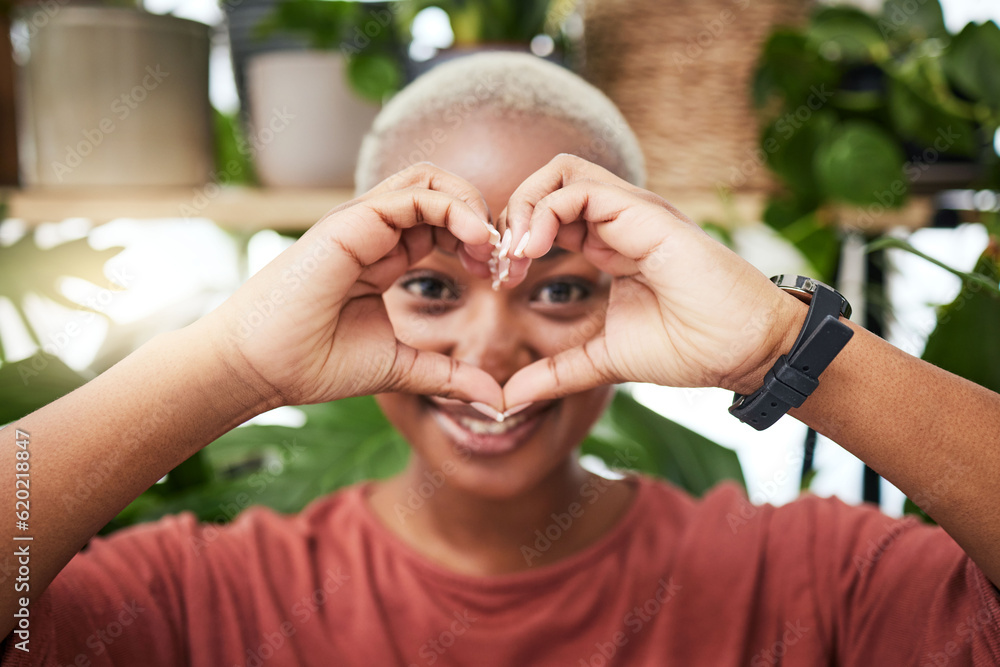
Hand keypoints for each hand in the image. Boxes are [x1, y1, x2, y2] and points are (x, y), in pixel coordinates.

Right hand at [198, 163, 504, 408]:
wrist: (260, 370)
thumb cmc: (316, 365)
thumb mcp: (401, 368)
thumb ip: (448, 375)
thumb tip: (496, 400)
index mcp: (384, 256)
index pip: (442, 222)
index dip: (478, 239)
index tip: (499, 277)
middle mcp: (374, 232)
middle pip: (440, 189)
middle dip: (481, 215)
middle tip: (501, 258)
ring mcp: (361, 224)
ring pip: (428, 180)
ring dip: (470, 205)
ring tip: (489, 246)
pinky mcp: (350, 224)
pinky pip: (411, 196)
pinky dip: (452, 209)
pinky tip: (474, 241)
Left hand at [497, 154, 805, 406]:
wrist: (743, 350)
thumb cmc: (689, 348)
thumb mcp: (602, 360)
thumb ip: (555, 373)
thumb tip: (508, 398)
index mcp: (608, 243)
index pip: (547, 215)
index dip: (515, 239)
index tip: (502, 280)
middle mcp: (619, 220)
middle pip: (548, 183)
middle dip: (511, 217)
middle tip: (502, 265)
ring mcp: (632, 212)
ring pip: (561, 173)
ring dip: (525, 206)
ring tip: (515, 254)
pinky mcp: (644, 213)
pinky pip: (581, 188)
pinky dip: (545, 212)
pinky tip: (533, 251)